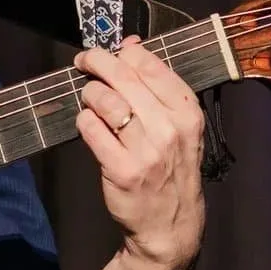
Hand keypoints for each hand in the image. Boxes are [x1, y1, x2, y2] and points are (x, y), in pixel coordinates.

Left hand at [73, 38, 206, 269]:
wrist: (170, 224)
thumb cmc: (171, 168)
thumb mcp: (178, 126)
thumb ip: (157, 86)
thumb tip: (131, 45)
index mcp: (188, 112)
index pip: (150, 65)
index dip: (123, 53)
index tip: (108, 54)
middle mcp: (170, 128)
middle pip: (123, 77)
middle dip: (96, 62)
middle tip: (83, 62)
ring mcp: (147, 151)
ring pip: (104, 100)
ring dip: (89, 93)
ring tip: (89, 100)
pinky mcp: (122, 169)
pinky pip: (90, 129)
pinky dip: (83, 121)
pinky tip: (88, 125)